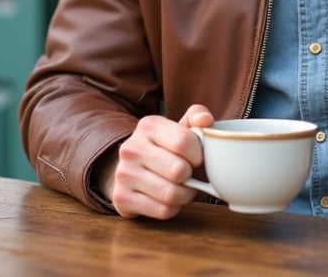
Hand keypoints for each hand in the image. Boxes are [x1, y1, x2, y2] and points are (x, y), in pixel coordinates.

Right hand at [100, 104, 214, 219]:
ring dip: (185, 195)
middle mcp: (132, 148)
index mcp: (149, 125)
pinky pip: (162, 211)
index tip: (198, 158)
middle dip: (192, 177)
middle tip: (191, 175)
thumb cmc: (166, 146)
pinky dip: (173, 208)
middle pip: (178, 171)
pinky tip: (170, 199)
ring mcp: (124, 174)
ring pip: (170, 194)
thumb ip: (197, 116)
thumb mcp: (181, 126)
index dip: (198, 154)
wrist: (133, 167)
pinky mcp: (121, 198)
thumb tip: (205, 120)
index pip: (183, 141)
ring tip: (184, 188)